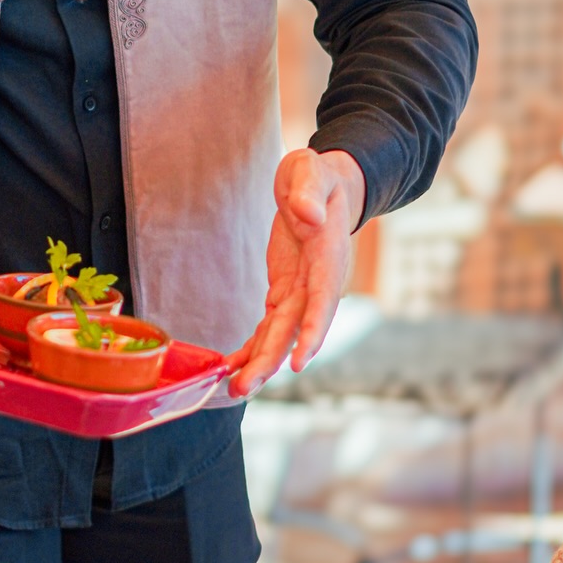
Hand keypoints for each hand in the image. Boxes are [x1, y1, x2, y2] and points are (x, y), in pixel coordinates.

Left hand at [227, 148, 364, 398]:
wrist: (325, 185)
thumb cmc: (318, 176)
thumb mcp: (312, 171)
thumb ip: (310, 192)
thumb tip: (307, 217)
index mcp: (328, 257)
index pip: (324, 300)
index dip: (312, 333)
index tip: (298, 363)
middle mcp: (319, 282)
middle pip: (296, 328)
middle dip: (271, 360)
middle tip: (243, 388)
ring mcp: (302, 290)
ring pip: (281, 334)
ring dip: (259, 363)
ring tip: (234, 390)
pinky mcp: (285, 291)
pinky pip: (269, 326)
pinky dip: (252, 347)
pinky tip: (233, 367)